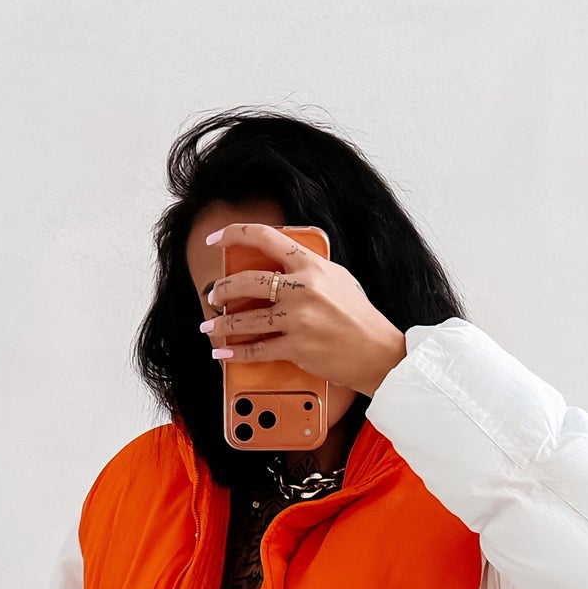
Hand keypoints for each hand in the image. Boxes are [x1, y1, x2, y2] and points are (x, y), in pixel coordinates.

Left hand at [198, 223, 406, 398]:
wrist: (376, 351)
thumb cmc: (359, 315)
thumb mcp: (337, 277)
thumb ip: (309, 269)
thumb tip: (280, 266)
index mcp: (311, 265)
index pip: (264, 238)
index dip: (233, 234)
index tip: (215, 239)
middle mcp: (302, 288)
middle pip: (246, 282)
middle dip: (222, 290)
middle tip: (214, 297)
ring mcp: (297, 319)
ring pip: (245, 320)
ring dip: (222, 325)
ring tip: (211, 327)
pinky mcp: (296, 347)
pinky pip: (258, 349)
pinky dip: (236, 354)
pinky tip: (224, 354)